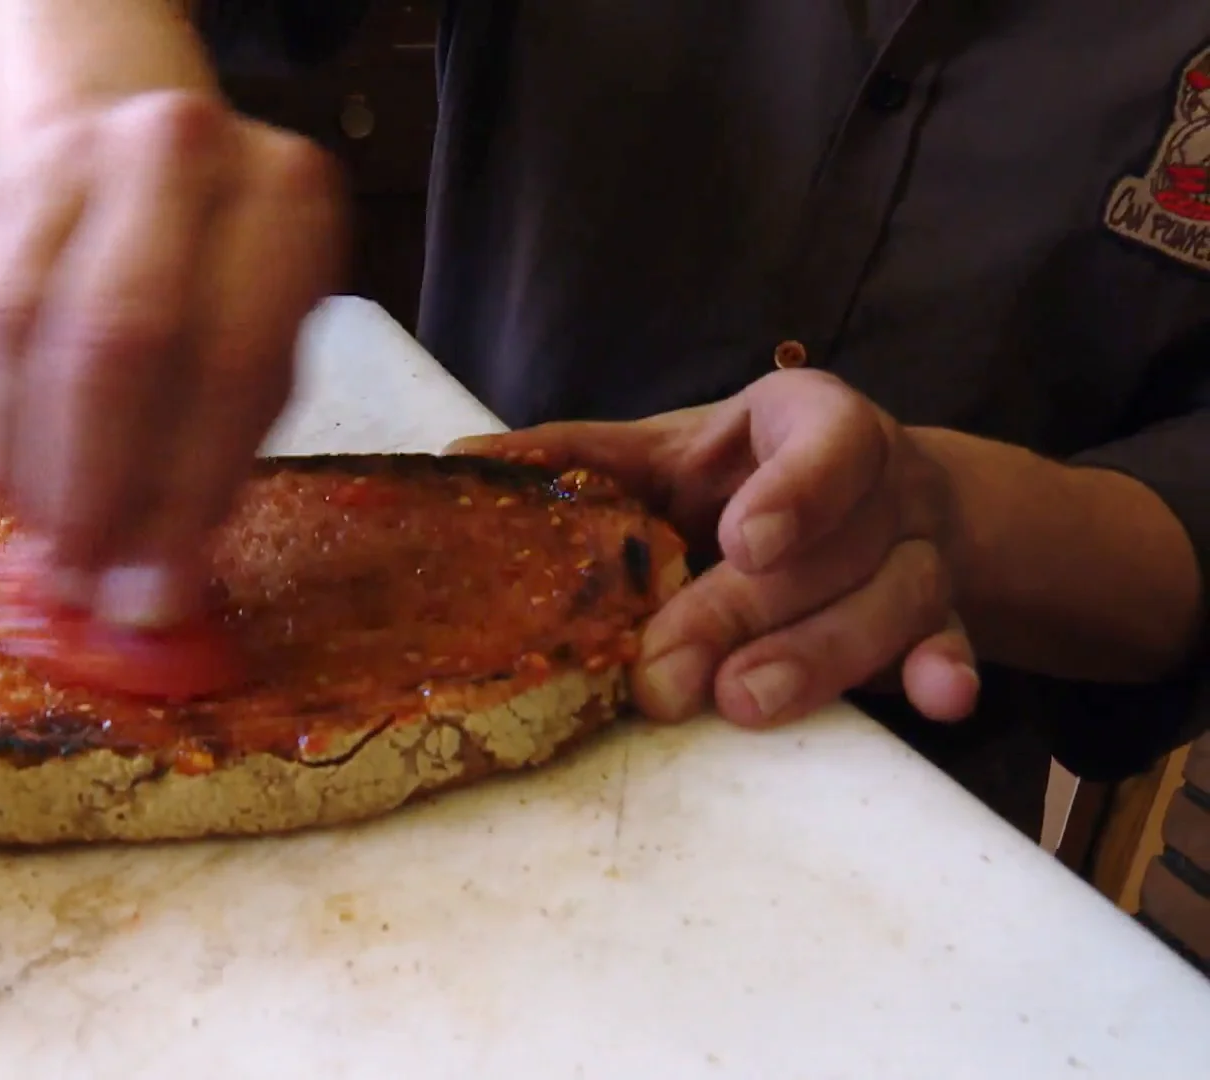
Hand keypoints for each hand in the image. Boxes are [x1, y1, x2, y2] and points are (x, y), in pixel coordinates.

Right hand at [0, 90, 346, 626]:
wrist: (123, 132)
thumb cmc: (220, 274)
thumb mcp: (267, 341)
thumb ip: (220, 452)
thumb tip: (150, 590)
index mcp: (283, 197)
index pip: (230, 360)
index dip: (186, 491)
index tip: (157, 592)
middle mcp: (176, 156)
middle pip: (119, 339)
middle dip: (96, 484)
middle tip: (86, 582)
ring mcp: (73, 162)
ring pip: (26, 330)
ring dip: (32, 465)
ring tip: (49, 548)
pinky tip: (17, 485)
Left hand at [448, 369, 980, 728]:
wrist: (864, 496)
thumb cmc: (739, 475)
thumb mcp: (669, 454)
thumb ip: (582, 459)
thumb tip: (460, 460)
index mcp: (811, 420)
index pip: (825, 442)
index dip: (791, 492)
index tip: (741, 542)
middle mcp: (883, 479)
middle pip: (829, 551)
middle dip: (744, 616)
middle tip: (669, 678)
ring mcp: (920, 549)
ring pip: (891, 602)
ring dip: (819, 659)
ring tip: (744, 705)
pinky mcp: (941, 613)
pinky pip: (954, 641)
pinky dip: (946, 670)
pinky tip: (938, 700)